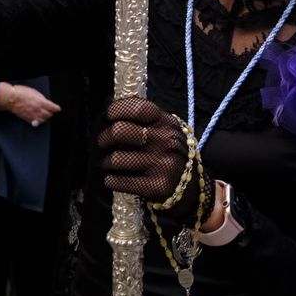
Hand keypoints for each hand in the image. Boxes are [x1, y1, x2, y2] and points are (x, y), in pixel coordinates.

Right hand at [0, 82, 60, 124]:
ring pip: (43, 120)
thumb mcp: (35, 92)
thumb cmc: (21, 93)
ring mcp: (32, 115)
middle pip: (49, 115)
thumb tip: (46, 102)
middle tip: (50, 111)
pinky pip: (36, 122)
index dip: (56, 108)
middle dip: (51, 113)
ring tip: (45, 115)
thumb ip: (42, 98)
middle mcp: (38, 110)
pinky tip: (38, 118)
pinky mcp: (27, 119)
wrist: (11, 98)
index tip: (57, 108)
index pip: (53, 108)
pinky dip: (38, 121)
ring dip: (45, 118)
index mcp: (41, 102)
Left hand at [96, 97, 204, 219]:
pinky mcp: (156, 186)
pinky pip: (118, 181)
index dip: (116, 110)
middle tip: (104, 144)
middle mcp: (165, 141)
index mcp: (167, 123)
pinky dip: (110, 180)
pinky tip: (114, 179)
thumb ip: (145, 121)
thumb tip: (112, 115)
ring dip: (106, 162)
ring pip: (116, 158)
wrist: (192, 188)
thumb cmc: (170, 154)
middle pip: (120, 130)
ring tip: (109, 164)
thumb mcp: (166, 131)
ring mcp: (162, 164)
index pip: (137, 108)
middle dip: (104, 138)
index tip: (108, 118)